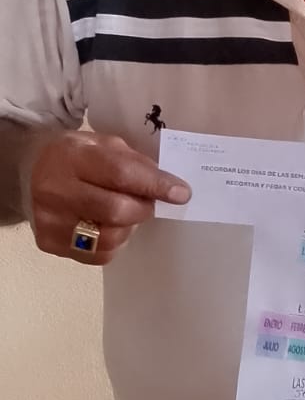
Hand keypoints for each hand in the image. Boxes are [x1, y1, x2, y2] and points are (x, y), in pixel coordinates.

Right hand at [30, 131, 190, 265]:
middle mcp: (54, 189)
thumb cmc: (75, 157)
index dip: (154, 185)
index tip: (181, 193)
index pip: (120, 174)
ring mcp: (49, 220)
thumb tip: (170, 187)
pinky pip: (98, 255)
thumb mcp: (102, 145)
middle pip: (116, 211)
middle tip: (149, 203)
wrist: (28, 173)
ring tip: (125, 213)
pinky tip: (107, 226)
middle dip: (143, 208)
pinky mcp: (49, 243)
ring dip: (129, 227)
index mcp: (71, 156)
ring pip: (109, 238)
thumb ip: (135, 163)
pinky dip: (114, 243)